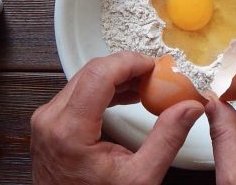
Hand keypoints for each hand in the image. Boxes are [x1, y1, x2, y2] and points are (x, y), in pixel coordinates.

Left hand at [30, 51, 204, 184]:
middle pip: (91, 72)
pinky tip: (126, 95)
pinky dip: (103, 89)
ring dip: (116, 76)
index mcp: (70, 131)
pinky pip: (77, 92)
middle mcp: (51, 120)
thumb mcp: (140, 178)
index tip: (154, 65)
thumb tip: (189, 108)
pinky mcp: (50, 123)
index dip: (130, 63)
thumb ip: (167, 139)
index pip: (99, 74)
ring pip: (83, 78)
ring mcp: (47, 120)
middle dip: (126, 67)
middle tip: (155, 74)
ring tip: (146, 84)